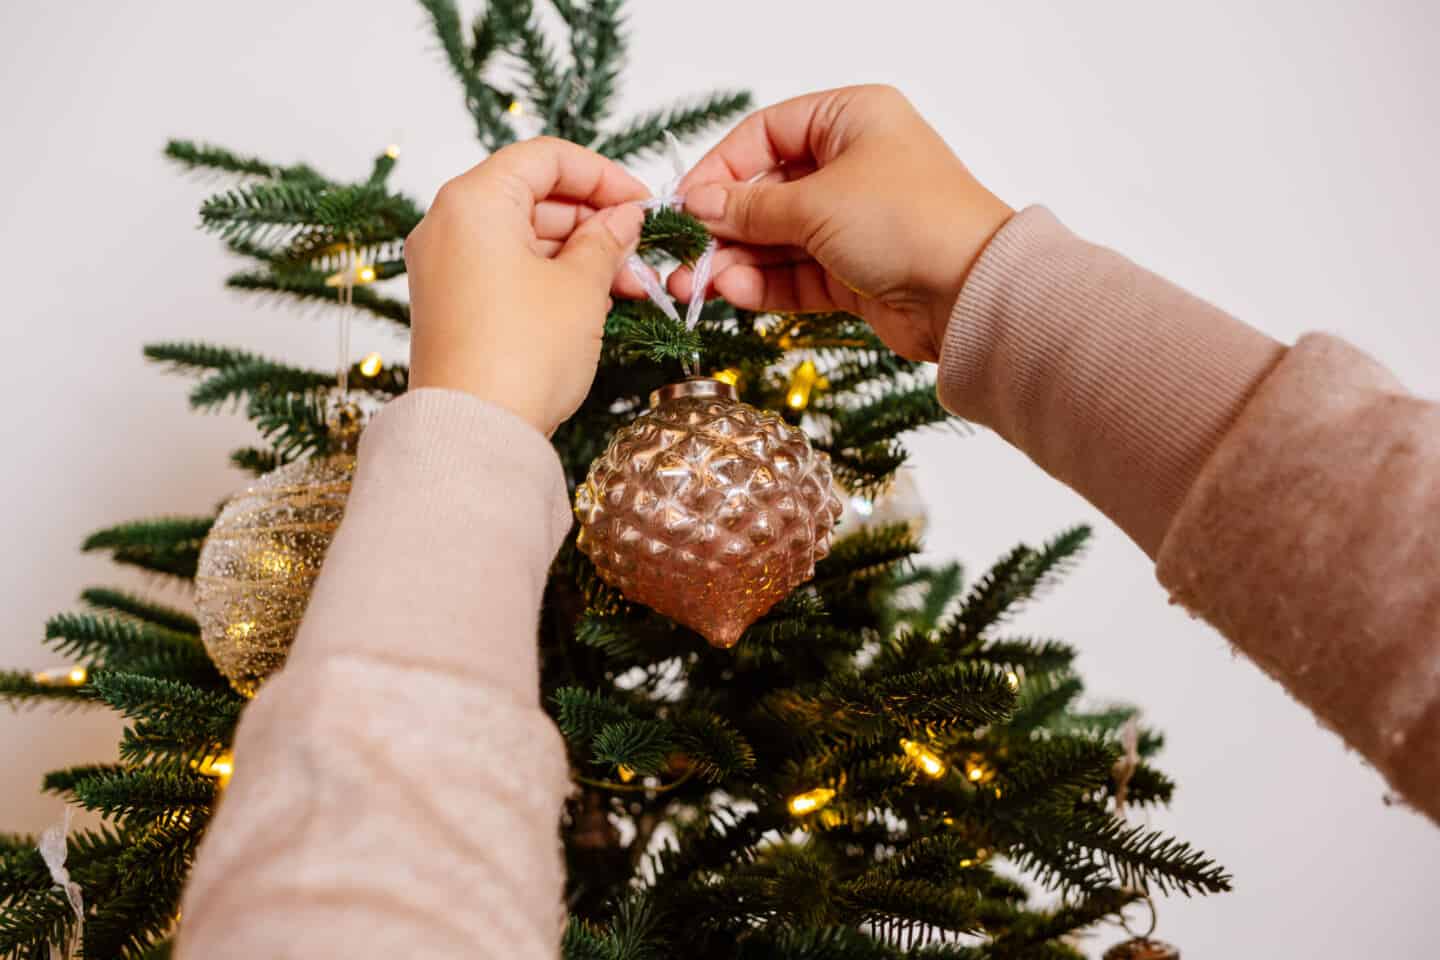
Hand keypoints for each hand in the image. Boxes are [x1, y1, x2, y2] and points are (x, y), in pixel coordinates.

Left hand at [405, 137, 647, 434]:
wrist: (474, 431)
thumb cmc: (523, 352)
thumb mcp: (581, 287)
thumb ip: (606, 240)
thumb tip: (623, 218)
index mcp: (473, 200)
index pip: (546, 157)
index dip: (602, 174)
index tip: (641, 202)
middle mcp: (448, 224)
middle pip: (533, 196)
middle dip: (594, 221)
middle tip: (641, 250)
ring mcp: (445, 266)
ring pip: (524, 237)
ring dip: (579, 254)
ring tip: (631, 284)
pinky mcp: (451, 304)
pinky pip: (507, 270)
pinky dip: (550, 276)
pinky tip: (595, 302)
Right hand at [670, 85, 1012, 361]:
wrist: (972, 294)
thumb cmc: (908, 221)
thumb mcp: (815, 204)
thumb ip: (750, 207)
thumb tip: (697, 204)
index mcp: (851, 120)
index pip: (766, 134)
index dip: (721, 167)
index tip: (685, 202)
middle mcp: (853, 165)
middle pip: (768, 191)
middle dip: (724, 226)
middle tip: (682, 254)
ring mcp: (854, 222)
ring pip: (778, 239)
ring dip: (736, 261)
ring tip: (694, 284)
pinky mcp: (855, 272)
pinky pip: (796, 273)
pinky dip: (764, 284)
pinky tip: (731, 292)